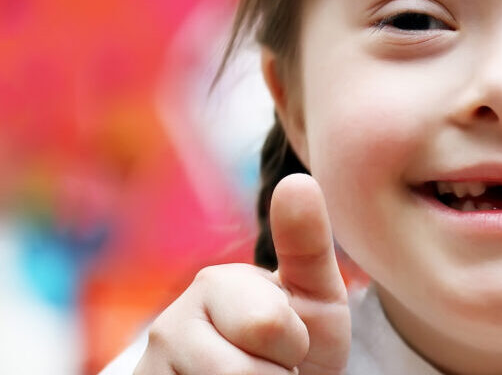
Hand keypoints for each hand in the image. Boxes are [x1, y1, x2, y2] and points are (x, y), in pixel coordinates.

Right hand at [135, 174, 350, 374]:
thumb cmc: (297, 342)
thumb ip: (307, 244)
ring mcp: (151, 370)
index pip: (268, 327)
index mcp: (214, 284)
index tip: (289, 339)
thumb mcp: (315, 296)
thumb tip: (297, 180)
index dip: (295, 344)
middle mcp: (168, 325)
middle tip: (271, 366)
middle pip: (241, 372)